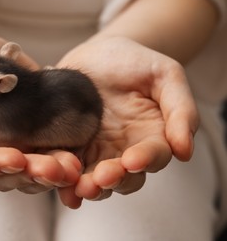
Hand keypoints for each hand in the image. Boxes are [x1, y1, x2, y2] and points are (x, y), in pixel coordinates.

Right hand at [0, 31, 80, 192]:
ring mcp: (5, 149)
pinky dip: (59, 159)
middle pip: (2, 176)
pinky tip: (75, 157)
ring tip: (71, 166)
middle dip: (29, 174)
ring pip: (26, 173)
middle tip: (54, 169)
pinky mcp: (28, 140)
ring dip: (49, 173)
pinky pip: (43, 156)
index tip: (16, 157)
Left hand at [56, 36, 198, 207]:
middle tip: (102, 178)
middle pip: (123, 176)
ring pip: (95, 178)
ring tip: (78, 188)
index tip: (133, 160)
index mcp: (151, 136)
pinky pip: (68, 167)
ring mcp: (96, 151)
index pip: (153, 156)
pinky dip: (63, 180)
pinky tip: (58, 185)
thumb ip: (180, 109)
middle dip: (113, 180)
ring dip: (88, 187)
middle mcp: (124, 150)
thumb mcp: (165, 75)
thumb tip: (185, 151)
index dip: (145, 160)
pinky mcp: (71, 147)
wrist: (99, 54)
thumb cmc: (136, 62)